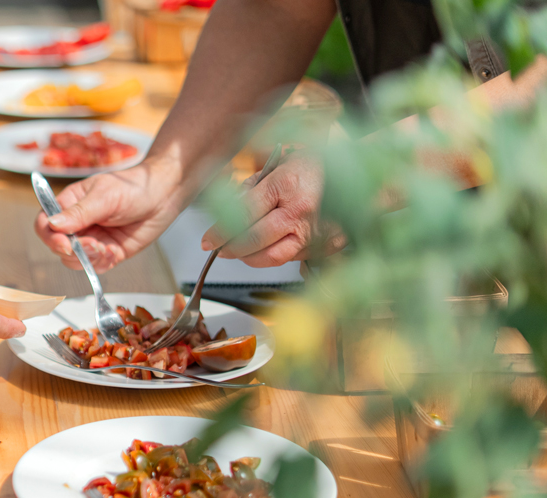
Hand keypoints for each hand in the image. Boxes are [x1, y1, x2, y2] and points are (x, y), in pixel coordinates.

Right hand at [33, 160, 183, 273]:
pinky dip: (101, 264)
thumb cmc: (133, 187)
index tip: (65, 243)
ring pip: (73, 260)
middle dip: (74, 250)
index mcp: (69, 204)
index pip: (45, 223)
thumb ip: (79, 213)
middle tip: (94, 244)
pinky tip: (113, 252)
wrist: (163, 196)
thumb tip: (53, 224)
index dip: (49, 237)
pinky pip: (93, 267)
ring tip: (105, 248)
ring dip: (87, 259)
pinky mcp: (106, 252)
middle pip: (57, 246)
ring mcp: (90, 239)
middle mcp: (76, 223)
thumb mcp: (105, 196)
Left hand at [201, 152, 346, 266]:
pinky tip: (267, 247)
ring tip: (239, 251)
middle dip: (230, 248)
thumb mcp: (282, 162)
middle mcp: (300, 212)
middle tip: (219, 249)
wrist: (367, 176)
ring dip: (250, 258)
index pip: (241, 215)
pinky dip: (274, 255)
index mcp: (286, 186)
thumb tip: (228, 208)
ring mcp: (315, 233)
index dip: (219, 232)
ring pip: (272, 257)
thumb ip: (253, 186)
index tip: (207, 240)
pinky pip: (291, 258)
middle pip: (253, 241)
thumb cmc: (321, 165)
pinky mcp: (326, 247)